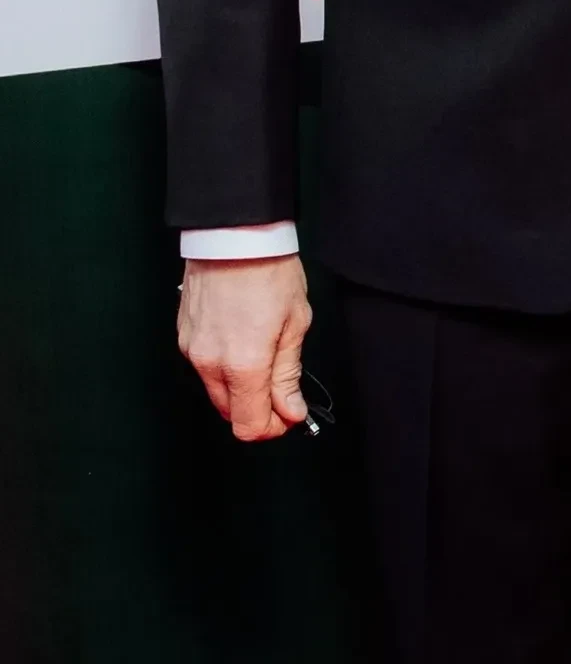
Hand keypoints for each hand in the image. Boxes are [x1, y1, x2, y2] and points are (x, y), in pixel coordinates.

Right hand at [178, 254, 313, 439]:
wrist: (233, 235)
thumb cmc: (267, 271)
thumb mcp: (294, 325)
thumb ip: (288, 375)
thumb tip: (290, 410)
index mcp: (242, 365)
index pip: (249, 426)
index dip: (272, 429)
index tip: (289, 415)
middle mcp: (210, 363)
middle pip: (231, 414)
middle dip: (258, 411)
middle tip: (282, 392)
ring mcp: (192, 350)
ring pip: (217, 391)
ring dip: (241, 390)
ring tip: (265, 360)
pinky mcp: (183, 336)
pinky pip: (204, 368)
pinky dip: (225, 369)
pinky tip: (243, 345)